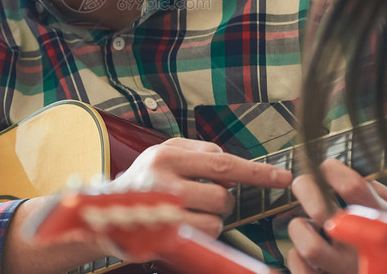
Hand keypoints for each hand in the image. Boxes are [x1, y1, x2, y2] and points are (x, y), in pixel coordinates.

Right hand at [111, 137, 291, 239]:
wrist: (103, 211)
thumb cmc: (143, 180)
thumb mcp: (164, 153)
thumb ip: (199, 151)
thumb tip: (231, 164)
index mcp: (167, 154)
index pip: (223, 162)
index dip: (257, 172)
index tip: (283, 177)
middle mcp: (163, 180)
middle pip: (222, 195)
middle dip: (223, 199)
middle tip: (204, 196)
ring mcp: (162, 212)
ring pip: (215, 218)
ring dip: (211, 217)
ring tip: (188, 210)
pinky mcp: (163, 236)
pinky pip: (202, 235)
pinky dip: (201, 231)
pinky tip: (183, 223)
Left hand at [287, 159, 386, 273]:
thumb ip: (375, 192)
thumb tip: (343, 173)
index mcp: (382, 220)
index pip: (352, 187)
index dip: (332, 170)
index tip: (326, 166)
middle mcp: (365, 246)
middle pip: (322, 213)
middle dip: (306, 189)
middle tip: (302, 184)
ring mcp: (348, 269)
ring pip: (310, 247)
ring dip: (299, 228)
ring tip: (304, 224)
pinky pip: (302, 271)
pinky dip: (295, 257)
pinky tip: (301, 250)